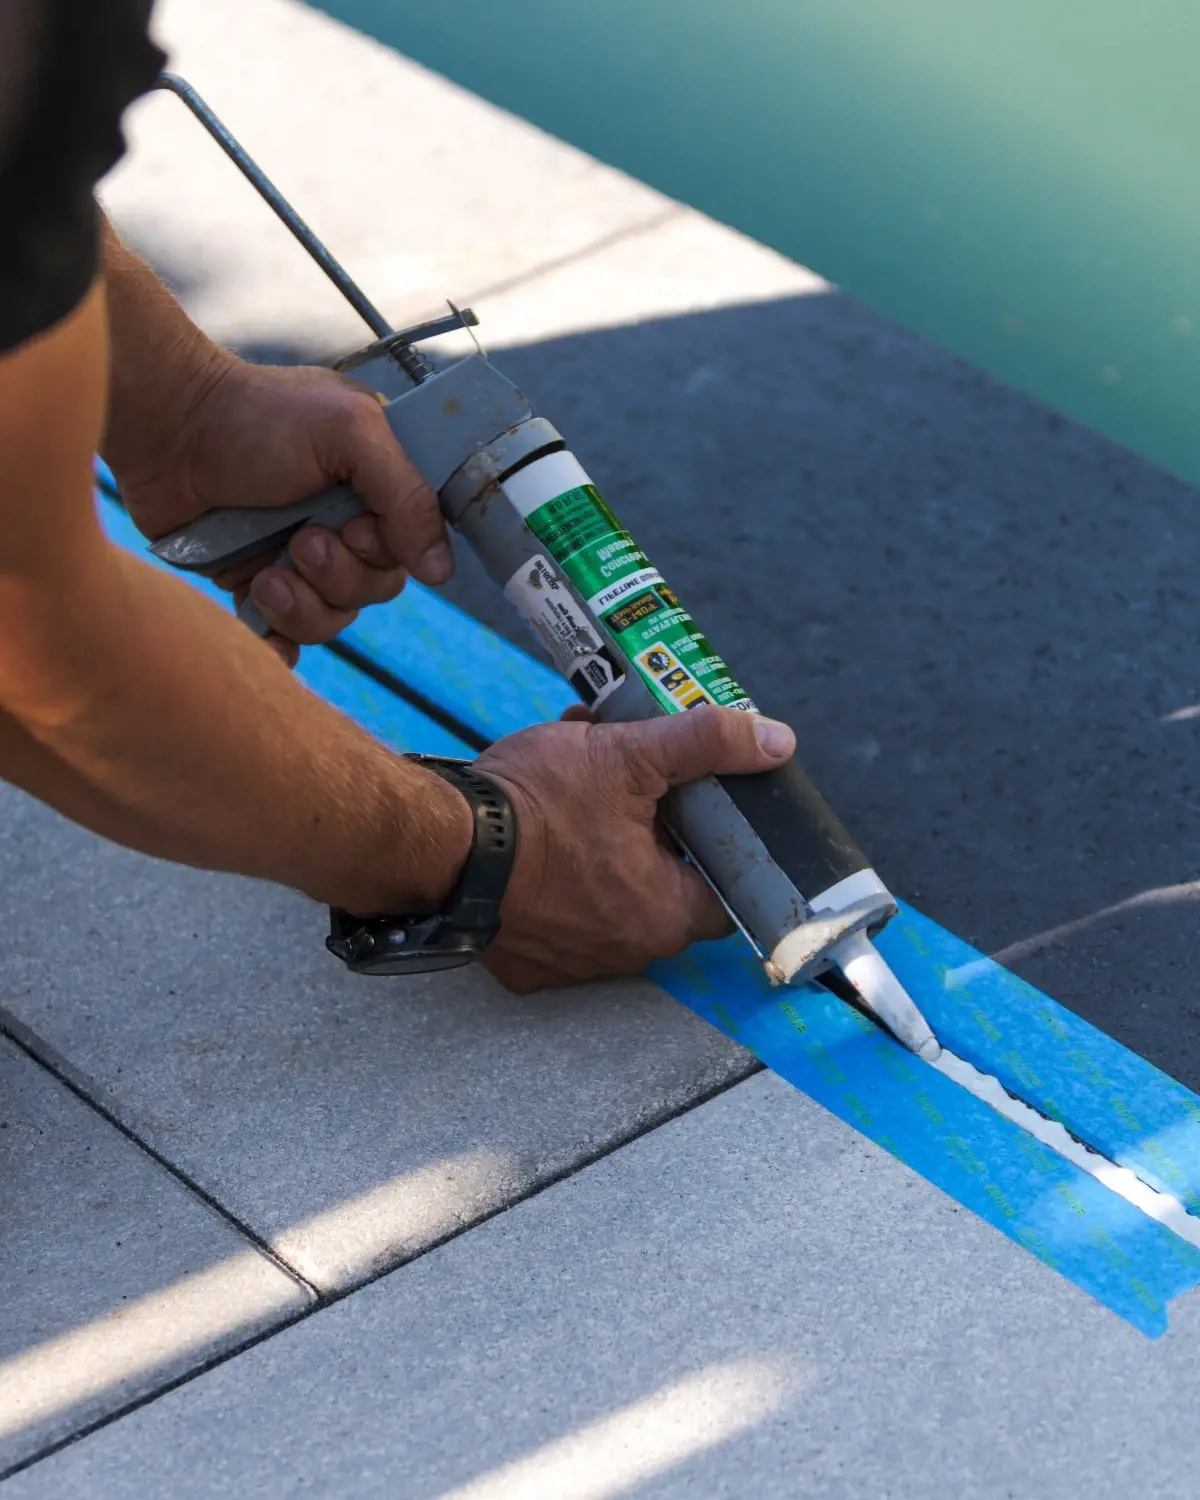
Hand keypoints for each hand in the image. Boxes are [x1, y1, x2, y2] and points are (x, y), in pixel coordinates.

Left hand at [118, 357, 451, 659]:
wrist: (167, 427)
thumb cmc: (258, 416)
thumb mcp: (351, 432)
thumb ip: (407, 495)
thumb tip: (441, 572)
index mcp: (375, 489)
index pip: (411, 549)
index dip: (388, 552)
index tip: (355, 528)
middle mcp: (343, 526)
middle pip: (374, 590)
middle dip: (338, 577)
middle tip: (301, 542)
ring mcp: (297, 560)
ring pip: (332, 620)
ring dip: (301, 605)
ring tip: (266, 572)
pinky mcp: (253, 585)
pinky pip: (283, 640)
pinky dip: (276, 643)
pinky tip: (259, 620)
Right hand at [474, 705, 796, 991]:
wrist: (437, 843)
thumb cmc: (534, 807)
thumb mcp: (627, 755)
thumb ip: (705, 745)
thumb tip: (774, 741)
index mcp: (666, 916)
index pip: (724, 885)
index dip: (718, 840)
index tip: (698, 806)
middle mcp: (627, 954)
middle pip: (665, 887)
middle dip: (653, 831)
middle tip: (630, 783)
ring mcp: (571, 965)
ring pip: (612, 899)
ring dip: (605, 850)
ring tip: (580, 794)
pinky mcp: (525, 964)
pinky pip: (561, 918)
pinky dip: (559, 880)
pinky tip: (542, 836)